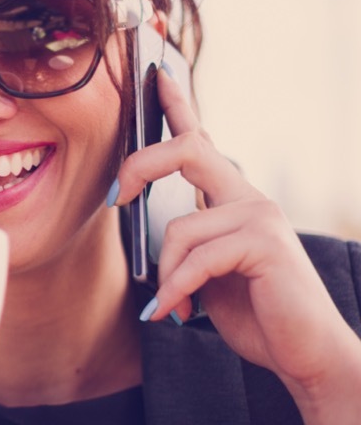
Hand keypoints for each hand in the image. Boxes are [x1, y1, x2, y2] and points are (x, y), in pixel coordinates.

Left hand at [110, 69, 360, 424]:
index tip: (155, 72)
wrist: (305, 352)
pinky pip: (195, 260)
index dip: (176, 104)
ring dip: (166, 276)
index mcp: (232, 199)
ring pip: (179, 229)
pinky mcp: (264, 245)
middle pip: (187, 149)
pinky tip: (175, 313)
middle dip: (142, 165)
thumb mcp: (206, 274)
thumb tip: (150, 243)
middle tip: (119, 197)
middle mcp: (248, 198)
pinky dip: (176, 291)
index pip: (199, 140)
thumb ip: (184, 247)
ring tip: (174, 306)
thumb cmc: (256, 313)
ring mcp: (261, 217)